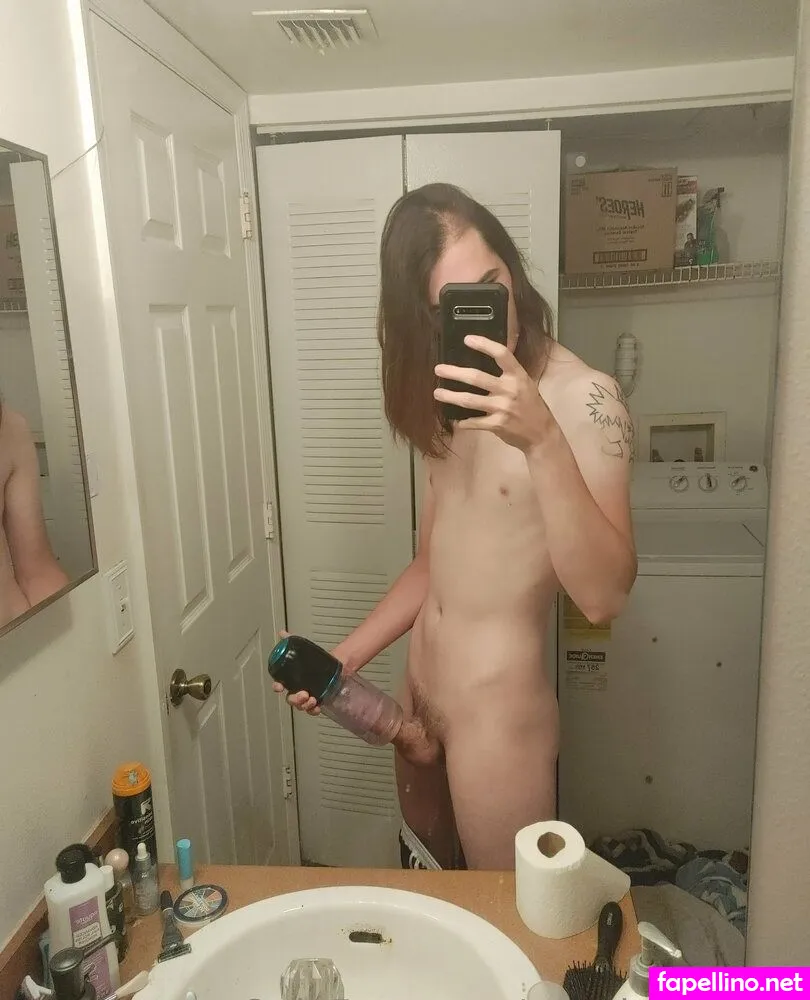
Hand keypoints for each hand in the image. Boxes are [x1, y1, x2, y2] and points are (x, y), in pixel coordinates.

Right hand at [271, 631, 320, 714]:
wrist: (339, 661)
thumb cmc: (318, 657)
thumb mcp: (304, 648)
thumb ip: (291, 641)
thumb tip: (282, 633)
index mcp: (291, 678)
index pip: (279, 684)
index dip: (277, 686)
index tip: (279, 686)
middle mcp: (298, 688)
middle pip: (290, 699)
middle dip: (294, 699)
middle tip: (303, 694)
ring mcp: (308, 696)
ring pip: (301, 706)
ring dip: (304, 706)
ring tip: (312, 700)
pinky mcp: (319, 700)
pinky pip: (313, 710)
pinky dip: (314, 710)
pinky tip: (318, 707)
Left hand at [434, 336, 555, 451]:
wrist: (542, 433)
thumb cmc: (531, 405)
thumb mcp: (525, 384)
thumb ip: (508, 374)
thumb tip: (483, 361)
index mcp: (518, 376)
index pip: (501, 354)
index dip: (484, 345)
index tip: (467, 339)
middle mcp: (509, 389)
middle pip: (476, 377)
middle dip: (454, 373)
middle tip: (438, 369)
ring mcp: (502, 408)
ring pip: (469, 400)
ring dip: (450, 396)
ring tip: (438, 393)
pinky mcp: (496, 425)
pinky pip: (473, 422)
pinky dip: (462, 422)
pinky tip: (455, 420)